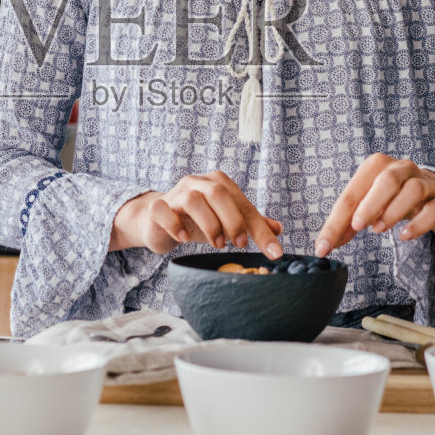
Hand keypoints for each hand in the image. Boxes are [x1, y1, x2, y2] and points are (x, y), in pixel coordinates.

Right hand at [111, 172, 283, 258]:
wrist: (156, 221)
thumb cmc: (195, 220)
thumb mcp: (224, 221)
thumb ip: (250, 223)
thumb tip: (278, 229)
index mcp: (217, 183)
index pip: (242, 203)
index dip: (259, 227)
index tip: (273, 251)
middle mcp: (197, 182)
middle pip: (218, 193)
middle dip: (233, 220)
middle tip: (240, 243)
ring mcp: (175, 193)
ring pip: (193, 200)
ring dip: (209, 224)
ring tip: (217, 243)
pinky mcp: (157, 208)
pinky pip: (164, 211)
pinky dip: (176, 225)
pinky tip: (185, 239)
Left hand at [315, 153, 434, 256]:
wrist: (434, 192)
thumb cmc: (392, 197)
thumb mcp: (367, 203)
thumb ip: (348, 221)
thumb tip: (325, 244)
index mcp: (376, 166)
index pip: (352, 193)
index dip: (336, 221)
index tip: (323, 246)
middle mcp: (402, 169)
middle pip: (386, 181)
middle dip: (369, 204)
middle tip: (357, 226)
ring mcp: (424, 183)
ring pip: (412, 190)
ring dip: (393, 211)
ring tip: (379, 229)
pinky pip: (432, 210)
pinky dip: (418, 224)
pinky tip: (404, 235)